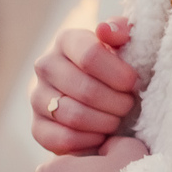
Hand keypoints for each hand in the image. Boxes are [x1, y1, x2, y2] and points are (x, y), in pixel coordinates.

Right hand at [30, 18, 137, 154]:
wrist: (100, 98)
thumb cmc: (116, 67)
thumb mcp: (125, 44)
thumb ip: (122, 30)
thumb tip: (105, 31)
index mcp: (67, 40)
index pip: (90, 55)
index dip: (118, 74)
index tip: (134, 83)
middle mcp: (45, 66)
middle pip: (84, 89)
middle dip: (116, 102)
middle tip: (129, 106)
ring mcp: (37, 97)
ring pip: (73, 115)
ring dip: (104, 122)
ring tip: (118, 120)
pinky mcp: (37, 127)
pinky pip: (62, 139)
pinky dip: (88, 141)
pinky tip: (102, 136)